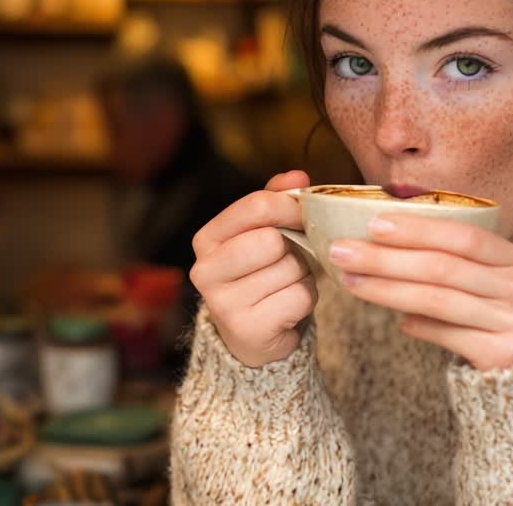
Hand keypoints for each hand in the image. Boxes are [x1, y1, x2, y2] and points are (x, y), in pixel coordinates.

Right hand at [189, 170, 316, 367]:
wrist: (253, 335)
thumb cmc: (260, 274)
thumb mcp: (262, 232)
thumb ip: (276, 200)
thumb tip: (298, 177)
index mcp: (206, 239)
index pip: (256, 206)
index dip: (290, 205)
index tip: (303, 213)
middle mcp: (205, 271)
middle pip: (274, 239)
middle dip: (295, 247)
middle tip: (290, 258)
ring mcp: (224, 303)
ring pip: (292, 268)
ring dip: (303, 274)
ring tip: (286, 284)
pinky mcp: (249, 329)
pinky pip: (301, 297)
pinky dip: (306, 299)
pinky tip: (288, 306)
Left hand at [328, 214, 512, 371]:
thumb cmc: (494, 317)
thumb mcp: (484, 282)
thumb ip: (448, 260)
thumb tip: (381, 240)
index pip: (462, 236)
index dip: (417, 229)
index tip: (372, 224)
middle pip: (443, 267)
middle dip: (386, 257)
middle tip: (343, 251)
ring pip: (437, 300)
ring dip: (387, 288)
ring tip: (350, 281)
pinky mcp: (503, 354)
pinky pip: (447, 335)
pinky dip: (418, 326)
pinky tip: (397, 322)